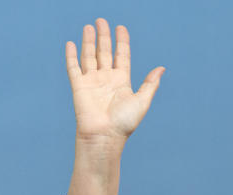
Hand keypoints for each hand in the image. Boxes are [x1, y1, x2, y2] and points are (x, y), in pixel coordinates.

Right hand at [66, 18, 163, 145]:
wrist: (105, 136)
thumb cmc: (125, 122)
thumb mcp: (142, 101)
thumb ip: (150, 84)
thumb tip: (161, 68)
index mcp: (122, 81)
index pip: (122, 56)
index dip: (122, 41)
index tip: (121, 27)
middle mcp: (107, 79)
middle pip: (105, 52)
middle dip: (104, 36)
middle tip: (102, 21)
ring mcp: (92, 82)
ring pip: (89, 56)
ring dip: (89, 41)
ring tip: (89, 27)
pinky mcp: (79, 86)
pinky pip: (74, 67)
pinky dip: (71, 56)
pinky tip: (71, 43)